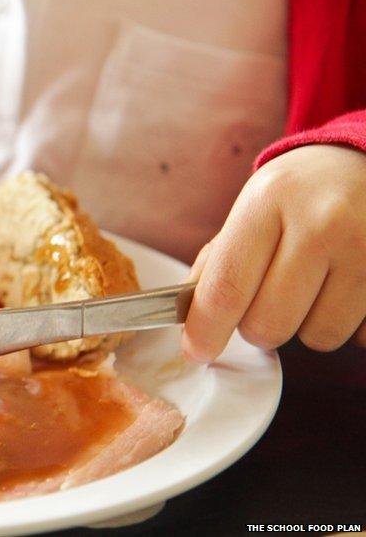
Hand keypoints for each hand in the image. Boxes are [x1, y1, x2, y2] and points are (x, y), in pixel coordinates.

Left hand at [182, 144, 365, 361]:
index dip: (205, 330)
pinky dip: (349, 323)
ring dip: (308, 323)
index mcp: (270, 202)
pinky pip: (360, 336)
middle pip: (269, 324)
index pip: (226, 288)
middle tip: (269, 299)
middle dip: (259, 326)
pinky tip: (348, 286)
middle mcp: (321, 224)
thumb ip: (220, 259)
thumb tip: (195, 318)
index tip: (195, 351)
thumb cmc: (302, 193)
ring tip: (316, 284)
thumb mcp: (254, 206)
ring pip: (318, 336)